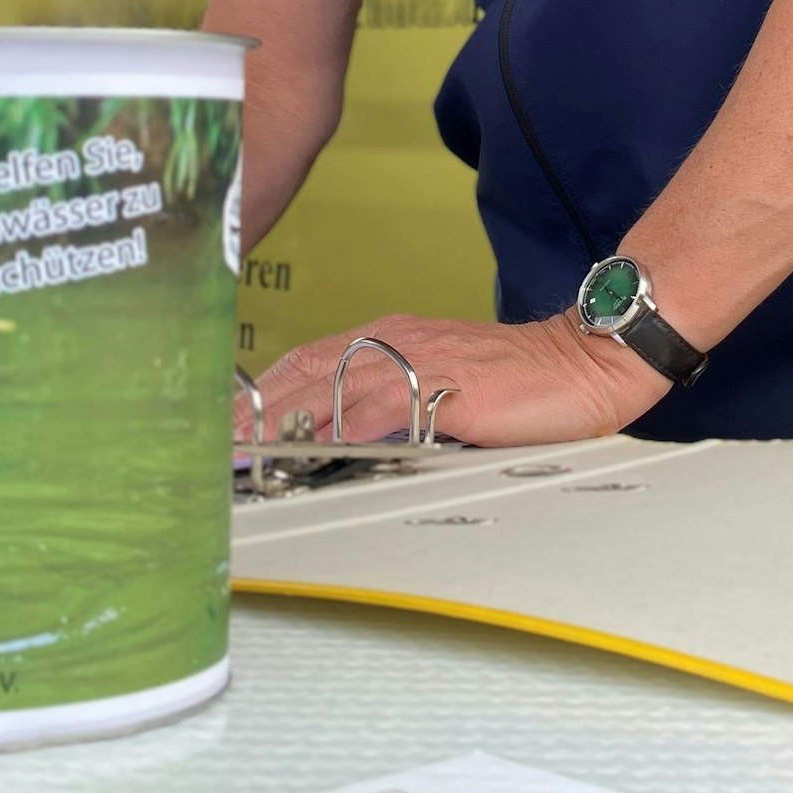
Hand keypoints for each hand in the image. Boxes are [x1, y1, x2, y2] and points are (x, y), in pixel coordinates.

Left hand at [251, 311, 670, 448]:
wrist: (583, 361)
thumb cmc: (520, 383)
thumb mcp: (444, 389)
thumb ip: (396, 404)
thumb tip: (346, 439)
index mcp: (387, 339)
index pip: (305, 363)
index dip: (258, 395)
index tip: (220, 425)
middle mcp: (391, 341)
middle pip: (302, 372)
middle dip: (251, 410)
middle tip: (208, 445)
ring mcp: (415, 359)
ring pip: (329, 388)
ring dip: (280, 422)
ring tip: (239, 453)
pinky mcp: (444, 385)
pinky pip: (381, 408)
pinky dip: (341, 429)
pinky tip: (313, 449)